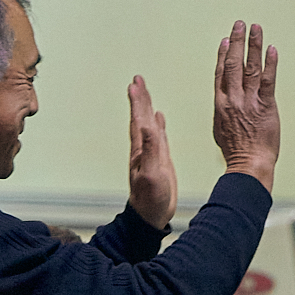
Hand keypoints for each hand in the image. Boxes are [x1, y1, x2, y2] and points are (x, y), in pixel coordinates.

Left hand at [127, 75, 177, 229]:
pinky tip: (158, 118)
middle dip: (140, 97)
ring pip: (148, 123)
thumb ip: (151, 149)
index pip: (138, 119)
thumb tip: (148, 124)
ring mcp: (151, 153)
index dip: (138, 101)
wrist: (151, 215)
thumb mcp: (152, 173)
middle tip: (138, 79)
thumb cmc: (150, 199)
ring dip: (146, 107)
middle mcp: (144, 147)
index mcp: (141, 149)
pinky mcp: (159, 160)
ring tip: (145, 92)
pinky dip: (158, 124)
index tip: (135, 83)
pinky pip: (158, 136)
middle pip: (141, 117)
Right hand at [213, 21, 278, 190]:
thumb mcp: (220, 130)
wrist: (248, 165)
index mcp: (220, 104)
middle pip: (232, 64)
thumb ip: (223, 112)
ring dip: (253, 45)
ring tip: (255, 27)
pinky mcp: (265, 106)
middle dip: (236, 41)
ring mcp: (249, 101)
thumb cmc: (236, 152)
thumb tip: (224, 105)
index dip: (223, 54)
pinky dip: (270, 63)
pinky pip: (267, 80)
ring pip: (250, 67)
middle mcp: (232, 99)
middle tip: (239, 23)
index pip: (220, 73)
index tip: (226, 40)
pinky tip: (271, 49)